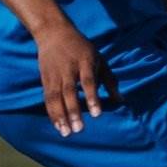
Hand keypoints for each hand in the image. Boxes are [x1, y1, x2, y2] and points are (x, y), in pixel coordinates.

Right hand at [35, 20, 119, 136]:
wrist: (54, 33)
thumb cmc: (82, 48)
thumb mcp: (99, 59)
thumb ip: (110, 80)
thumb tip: (121, 100)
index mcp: (85, 62)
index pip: (88, 81)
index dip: (92, 97)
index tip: (97, 114)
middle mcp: (68, 69)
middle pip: (70, 92)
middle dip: (74, 111)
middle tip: (79, 129)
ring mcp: (55, 75)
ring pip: (55, 97)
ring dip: (60, 116)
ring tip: (66, 133)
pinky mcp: (45, 80)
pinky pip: (47, 99)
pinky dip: (52, 113)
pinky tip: (58, 125)